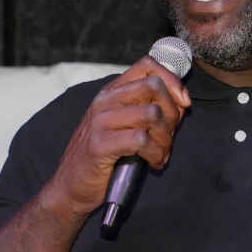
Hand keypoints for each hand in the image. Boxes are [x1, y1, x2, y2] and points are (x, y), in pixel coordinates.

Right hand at [47, 55, 190, 216]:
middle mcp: (104, 101)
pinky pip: (141, 140)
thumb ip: (145, 109)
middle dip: (172, 113)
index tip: (182, 103)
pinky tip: (153, 163)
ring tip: (161, 153)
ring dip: (166, 138)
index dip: (172, 80)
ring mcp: (100, 122)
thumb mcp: (121, 125)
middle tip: (169, 136)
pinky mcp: (100, 145)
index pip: (147, 65)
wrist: (69, 186)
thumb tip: (181, 103)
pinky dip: (156, 153)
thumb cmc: (102, 157)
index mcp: (111, 92)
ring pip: (151, 113)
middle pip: (153, 86)